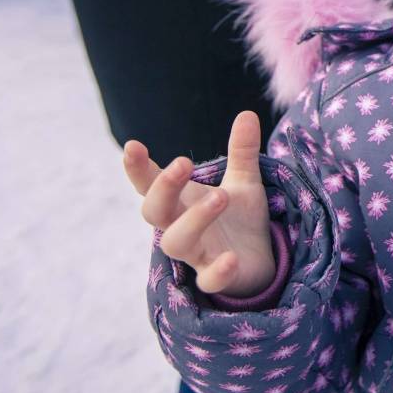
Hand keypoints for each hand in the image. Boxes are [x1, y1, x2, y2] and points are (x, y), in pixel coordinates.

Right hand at [124, 111, 274, 297]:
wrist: (259, 259)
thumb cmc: (239, 218)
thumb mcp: (243, 181)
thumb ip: (242, 151)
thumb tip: (247, 113)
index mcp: (181, 200)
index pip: (150, 184)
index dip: (137, 168)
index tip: (133, 145)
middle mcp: (181, 226)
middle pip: (154, 211)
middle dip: (163, 188)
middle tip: (183, 163)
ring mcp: (197, 253)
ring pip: (176, 242)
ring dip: (195, 219)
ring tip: (221, 197)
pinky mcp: (217, 276)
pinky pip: (209, 280)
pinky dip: (217, 270)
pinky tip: (230, 258)